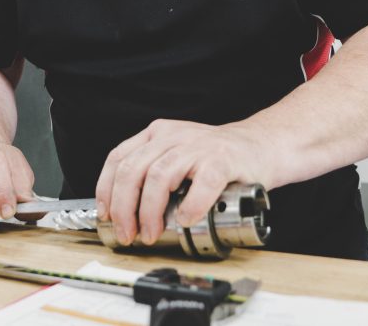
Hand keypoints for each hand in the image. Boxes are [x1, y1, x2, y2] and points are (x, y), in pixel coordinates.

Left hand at [95, 119, 273, 246]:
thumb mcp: (177, 155)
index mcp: (157, 134)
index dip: (107, 189)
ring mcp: (198, 147)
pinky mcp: (222, 160)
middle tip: (128, 233)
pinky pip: (201, 184)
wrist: (261, 146)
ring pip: (158, 176)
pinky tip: (188, 220)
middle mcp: (173, 136)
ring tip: (151, 233)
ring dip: (149, 211)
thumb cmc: (218, 158)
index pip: (119, 158)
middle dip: (124, 207)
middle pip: (133, 170)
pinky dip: (191, 206)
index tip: (106, 215)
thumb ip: (152, 172)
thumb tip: (124, 212)